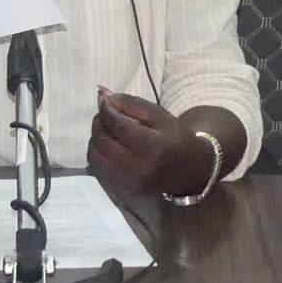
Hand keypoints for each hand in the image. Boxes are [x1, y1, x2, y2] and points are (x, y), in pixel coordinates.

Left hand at [86, 88, 209, 197]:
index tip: (103, 100)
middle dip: (99, 123)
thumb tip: (102, 94)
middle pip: (103, 141)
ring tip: (105, 129)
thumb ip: (130, 103)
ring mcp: (130, 181)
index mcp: (154, 146)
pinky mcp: (123, 188)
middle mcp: (140, 167)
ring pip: (96, 156)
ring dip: (95, 138)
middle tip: (104, 114)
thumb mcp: (159, 114)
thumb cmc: (174, 137)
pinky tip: (106, 145)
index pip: (119, 126)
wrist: (187, 169)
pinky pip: (97, 169)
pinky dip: (96, 154)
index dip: (106, 110)